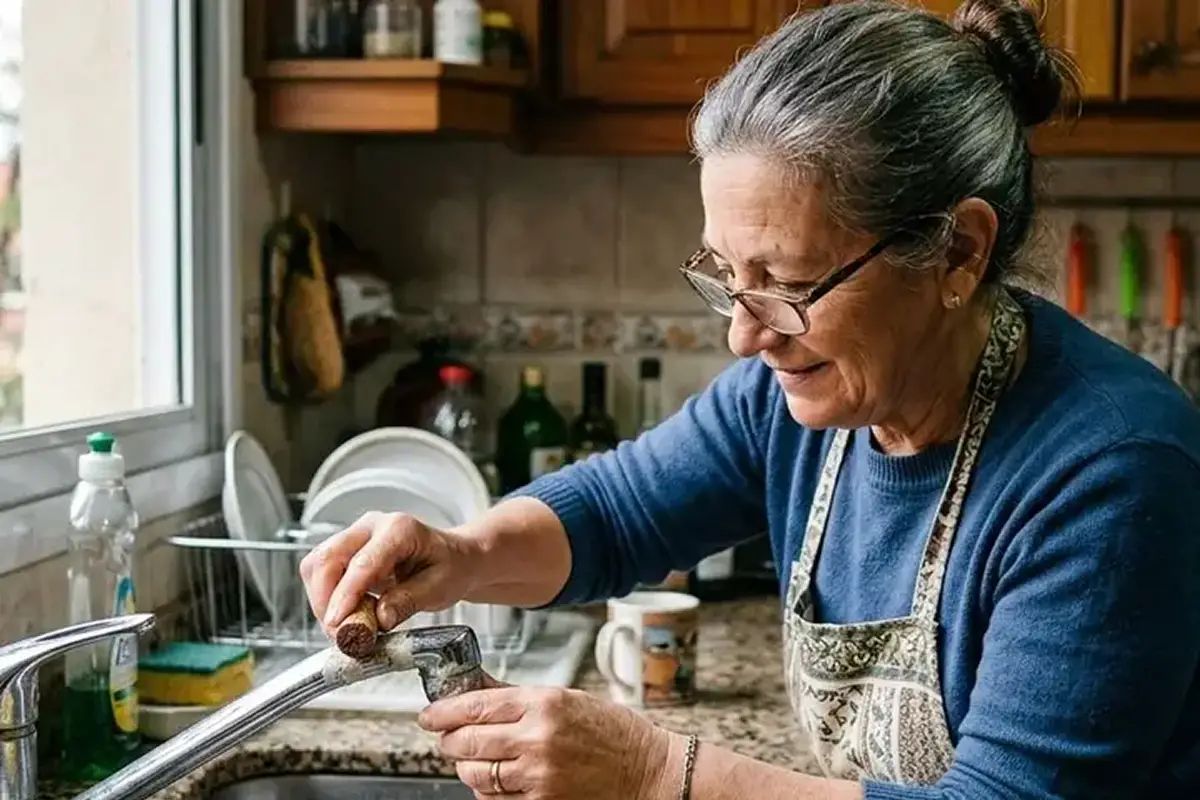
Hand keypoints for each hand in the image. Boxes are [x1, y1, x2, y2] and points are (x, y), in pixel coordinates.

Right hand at [298, 511, 480, 633]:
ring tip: (347, 626)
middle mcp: (372, 526)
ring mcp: (356, 536)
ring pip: (317, 565)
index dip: (345, 596)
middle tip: (341, 634)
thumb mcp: (441, 587)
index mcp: (399, 529)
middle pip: (327, 558)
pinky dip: (326, 598)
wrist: (455, 559)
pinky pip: (321, 572)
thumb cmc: (451, 567)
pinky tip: (348, 613)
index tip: (337, 624)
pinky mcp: (346, 550)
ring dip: (322, 601)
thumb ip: (409, 600)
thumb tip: (379, 619)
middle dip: (326, 601)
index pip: (362, 563)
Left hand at [419, 683, 674, 798]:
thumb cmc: (613, 733)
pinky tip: (497, 780)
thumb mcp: (565, 700)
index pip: (475, 705)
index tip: (430, 715)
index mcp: (544, 703)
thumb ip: (516, 697)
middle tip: (448, 738)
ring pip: (474, 774)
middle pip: (467, 741)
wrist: (648, 772)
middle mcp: (538, 737)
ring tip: (473, 760)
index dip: (443, 711)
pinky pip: (495, 799)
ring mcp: (539, 774)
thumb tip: (475, 688)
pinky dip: (487, 791)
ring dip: (466, 768)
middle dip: (450, 741)